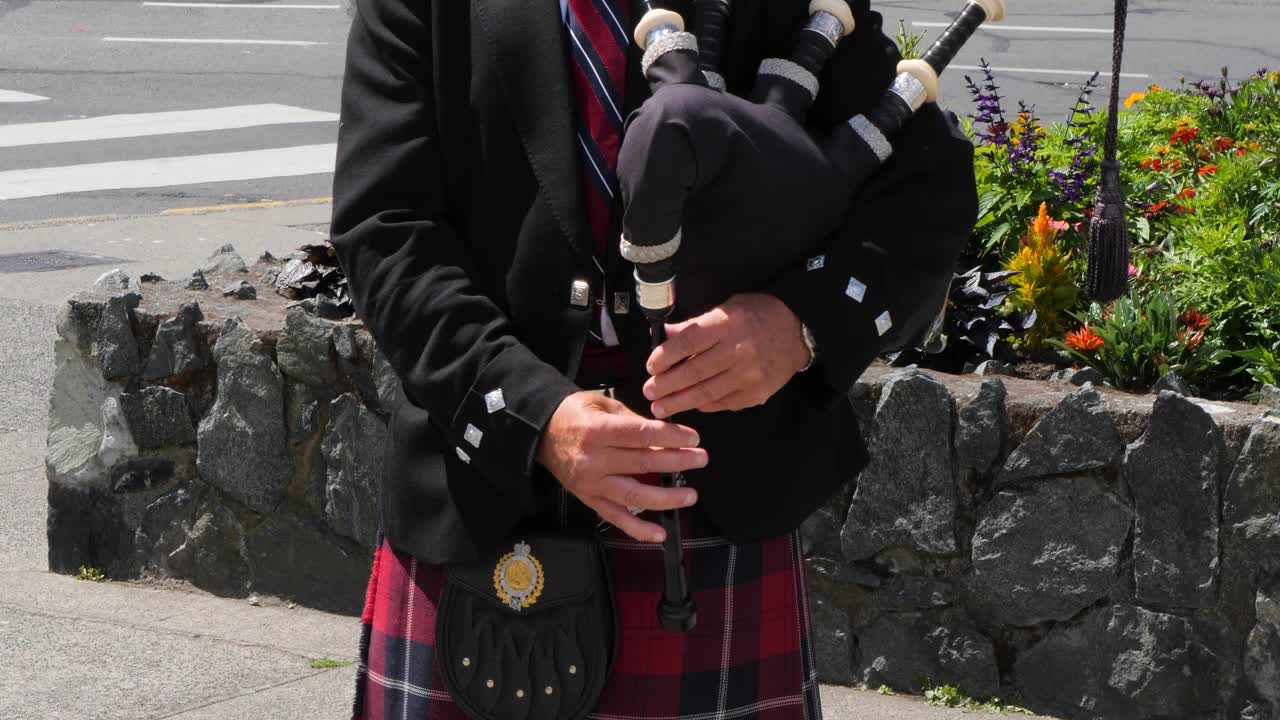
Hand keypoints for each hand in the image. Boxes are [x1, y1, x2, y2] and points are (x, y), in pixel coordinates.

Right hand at [537, 391, 705, 541]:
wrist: (539, 433)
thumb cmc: (572, 415)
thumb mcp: (600, 403)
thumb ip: (631, 418)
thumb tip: (662, 433)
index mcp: (599, 430)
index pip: (642, 435)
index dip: (671, 437)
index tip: (693, 438)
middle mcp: (595, 459)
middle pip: (643, 463)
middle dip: (677, 462)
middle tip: (701, 460)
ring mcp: (592, 483)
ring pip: (634, 496)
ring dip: (666, 498)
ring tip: (690, 495)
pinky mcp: (589, 499)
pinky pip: (616, 517)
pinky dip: (637, 529)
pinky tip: (659, 533)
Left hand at [643, 293, 809, 417]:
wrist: (798, 331)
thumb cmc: (757, 315)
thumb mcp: (726, 308)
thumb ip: (696, 324)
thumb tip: (665, 334)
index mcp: (728, 324)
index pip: (690, 342)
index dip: (666, 356)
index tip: (650, 366)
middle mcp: (739, 350)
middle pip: (695, 371)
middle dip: (667, 385)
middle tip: (649, 392)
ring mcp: (749, 375)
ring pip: (707, 392)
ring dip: (679, 402)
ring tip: (660, 407)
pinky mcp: (757, 393)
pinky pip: (723, 403)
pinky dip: (704, 405)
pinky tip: (689, 405)